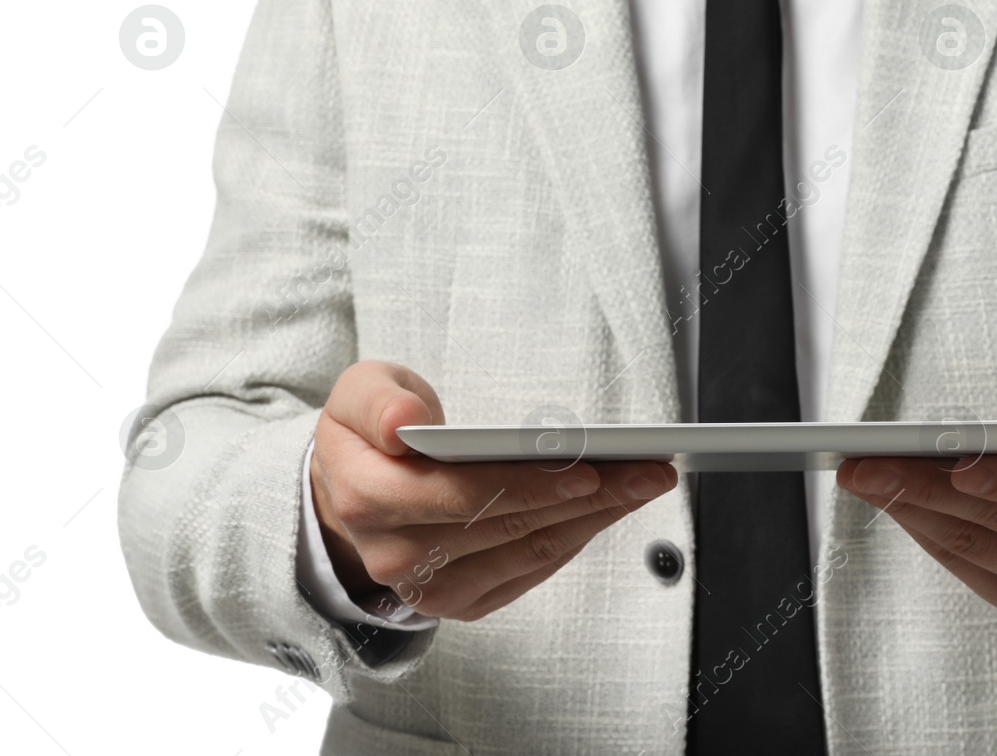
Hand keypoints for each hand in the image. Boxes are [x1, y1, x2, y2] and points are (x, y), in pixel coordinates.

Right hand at [310, 360, 676, 620]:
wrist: (350, 494)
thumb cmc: (370, 436)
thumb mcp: (359, 394)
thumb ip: (377, 402)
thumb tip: (404, 423)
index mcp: (366, 497)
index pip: (463, 495)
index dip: (531, 484)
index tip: (589, 467)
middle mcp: (395, 554)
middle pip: (509, 525)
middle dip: (589, 495)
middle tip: (646, 470)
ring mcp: (428, 587)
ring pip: (529, 552)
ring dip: (595, 518)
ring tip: (642, 485)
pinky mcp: (458, 602)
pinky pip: (530, 572)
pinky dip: (575, 538)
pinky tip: (607, 510)